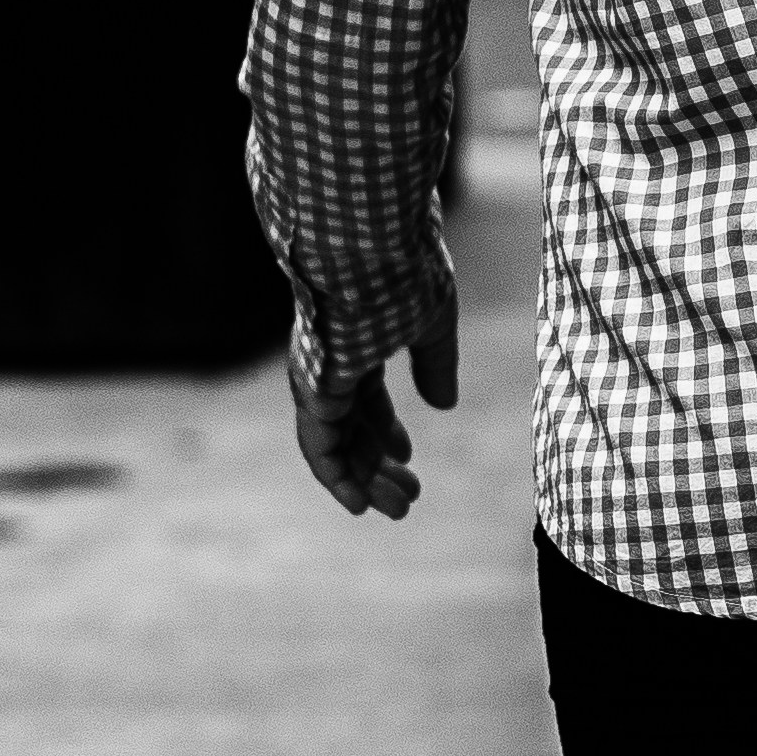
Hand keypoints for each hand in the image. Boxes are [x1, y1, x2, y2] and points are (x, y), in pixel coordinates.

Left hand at [286, 274, 459, 522]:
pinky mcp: (312, 389)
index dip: (385, 429)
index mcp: (357, 340)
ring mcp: (318, 376)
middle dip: (378, 463)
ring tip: (396, 510)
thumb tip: (443, 404)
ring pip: (335, 442)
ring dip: (363, 480)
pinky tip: (358, 503)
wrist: (369, 245)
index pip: (365, 396)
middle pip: (351, 425)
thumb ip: (436, 364)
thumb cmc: (404, 270)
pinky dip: (336, 478)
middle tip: (408, 499)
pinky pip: (319, 446)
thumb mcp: (433, 322)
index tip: (408, 454)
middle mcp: (331, 362)